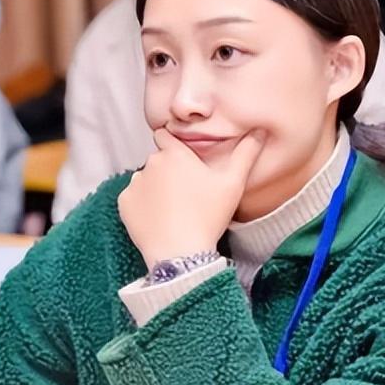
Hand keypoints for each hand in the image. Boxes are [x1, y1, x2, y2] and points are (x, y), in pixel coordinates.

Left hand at [118, 129, 264, 265]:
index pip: (165, 135)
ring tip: (174, 209)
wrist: (181, 253)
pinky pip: (133, 198)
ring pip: (146, 180)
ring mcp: (134, 184)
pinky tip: (160, 218)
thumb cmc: (208, 217)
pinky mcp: (124, 204)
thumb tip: (260, 131)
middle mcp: (150, 163)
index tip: (182, 159)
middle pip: (158, 161)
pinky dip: (143, 205)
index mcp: (174, 154)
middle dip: (169, 171)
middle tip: (187, 193)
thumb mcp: (233, 183)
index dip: (173, 144)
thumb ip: (246, 153)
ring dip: (155, 188)